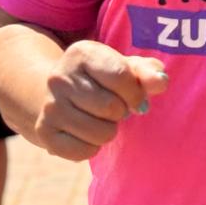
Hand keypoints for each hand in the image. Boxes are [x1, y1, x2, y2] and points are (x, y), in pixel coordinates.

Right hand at [33, 40, 168, 161]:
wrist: (60, 92)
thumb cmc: (103, 77)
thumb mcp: (126, 67)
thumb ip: (148, 72)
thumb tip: (161, 82)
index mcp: (81, 53)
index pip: (121, 76)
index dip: (135, 93)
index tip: (134, 96)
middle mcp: (59, 77)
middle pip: (111, 108)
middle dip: (121, 112)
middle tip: (113, 107)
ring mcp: (49, 106)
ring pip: (100, 133)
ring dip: (109, 130)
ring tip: (100, 119)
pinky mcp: (44, 132)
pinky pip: (83, 151)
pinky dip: (92, 147)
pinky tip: (87, 132)